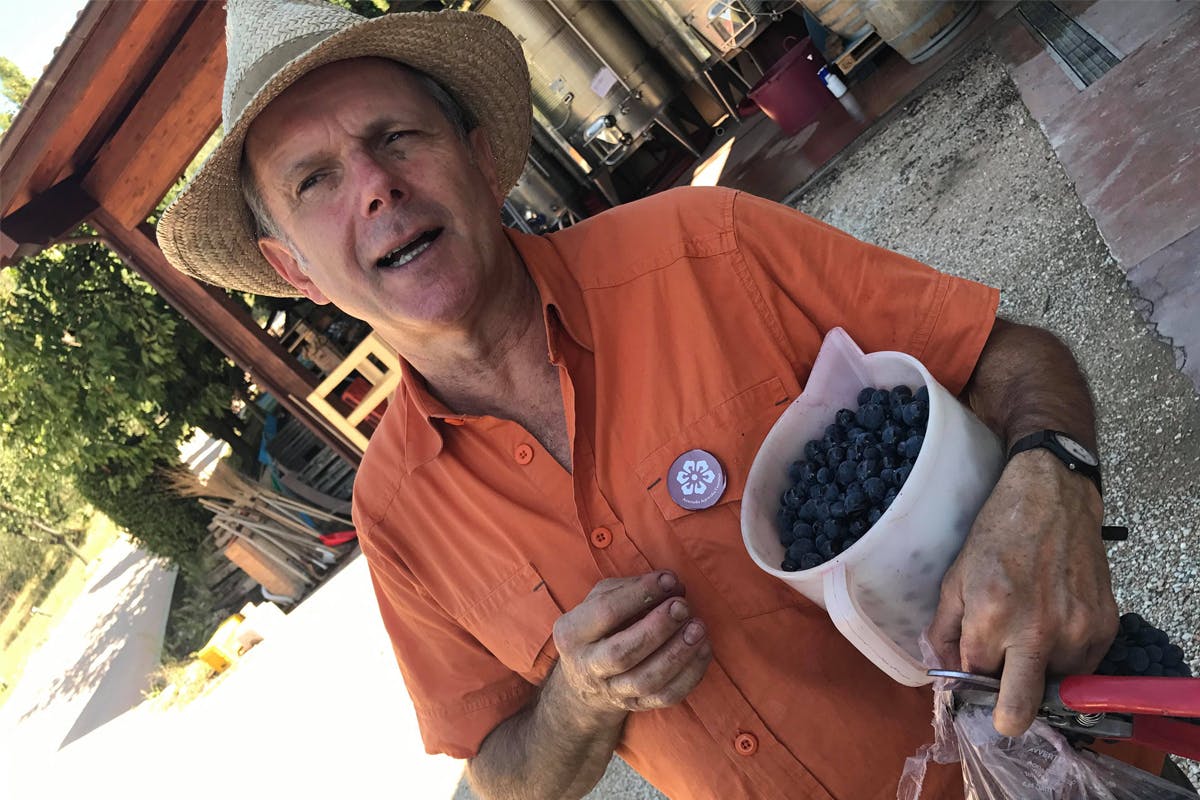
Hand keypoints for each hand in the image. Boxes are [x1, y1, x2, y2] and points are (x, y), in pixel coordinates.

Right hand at [551, 571, 711, 718]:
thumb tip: (671, 583)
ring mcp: (612, 691)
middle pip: (623, 652)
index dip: (641, 593)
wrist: (584, 681)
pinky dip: (690, 674)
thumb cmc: (598, 628)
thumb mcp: (598, 601)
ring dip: (678, 653)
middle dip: (658, 628)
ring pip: (646, 680)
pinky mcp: (636, 705)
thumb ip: (630, 588)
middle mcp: (588, 666)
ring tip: (698, 628)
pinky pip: (666, 697)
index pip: (605, 612)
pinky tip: (703, 650)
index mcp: (572, 633)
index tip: (670, 580)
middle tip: (683, 607)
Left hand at [927, 449, 1117, 735]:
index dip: (971, 678)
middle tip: (1002, 704)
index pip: (976, 679)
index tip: (973, 672)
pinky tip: (1052, 627)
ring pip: (1052, 687)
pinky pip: (1081, 668)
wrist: (1052, 499)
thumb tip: (943, 671)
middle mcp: (1037, 631)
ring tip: (1029, 638)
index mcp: (991, 617)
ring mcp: (1076, 632)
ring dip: (1037, 673)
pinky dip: (1064, 658)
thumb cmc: (996, 534)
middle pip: (1020, 710)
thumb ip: (944, 630)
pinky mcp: (1105, 627)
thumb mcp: (955, 579)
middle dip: (1006, 714)